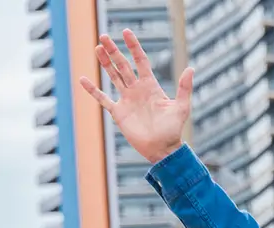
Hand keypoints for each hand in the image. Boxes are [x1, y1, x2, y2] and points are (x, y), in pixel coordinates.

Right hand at [79, 29, 190, 165]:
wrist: (163, 149)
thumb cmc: (174, 130)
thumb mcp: (181, 107)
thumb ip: (184, 88)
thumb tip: (191, 68)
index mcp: (151, 86)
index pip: (140, 61)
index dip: (134, 47)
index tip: (126, 32)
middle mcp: (137, 90)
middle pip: (123, 65)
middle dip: (114, 51)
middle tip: (104, 36)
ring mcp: (126, 100)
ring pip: (113, 76)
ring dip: (105, 63)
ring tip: (97, 48)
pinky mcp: (118, 112)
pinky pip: (103, 98)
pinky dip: (93, 90)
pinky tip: (83, 79)